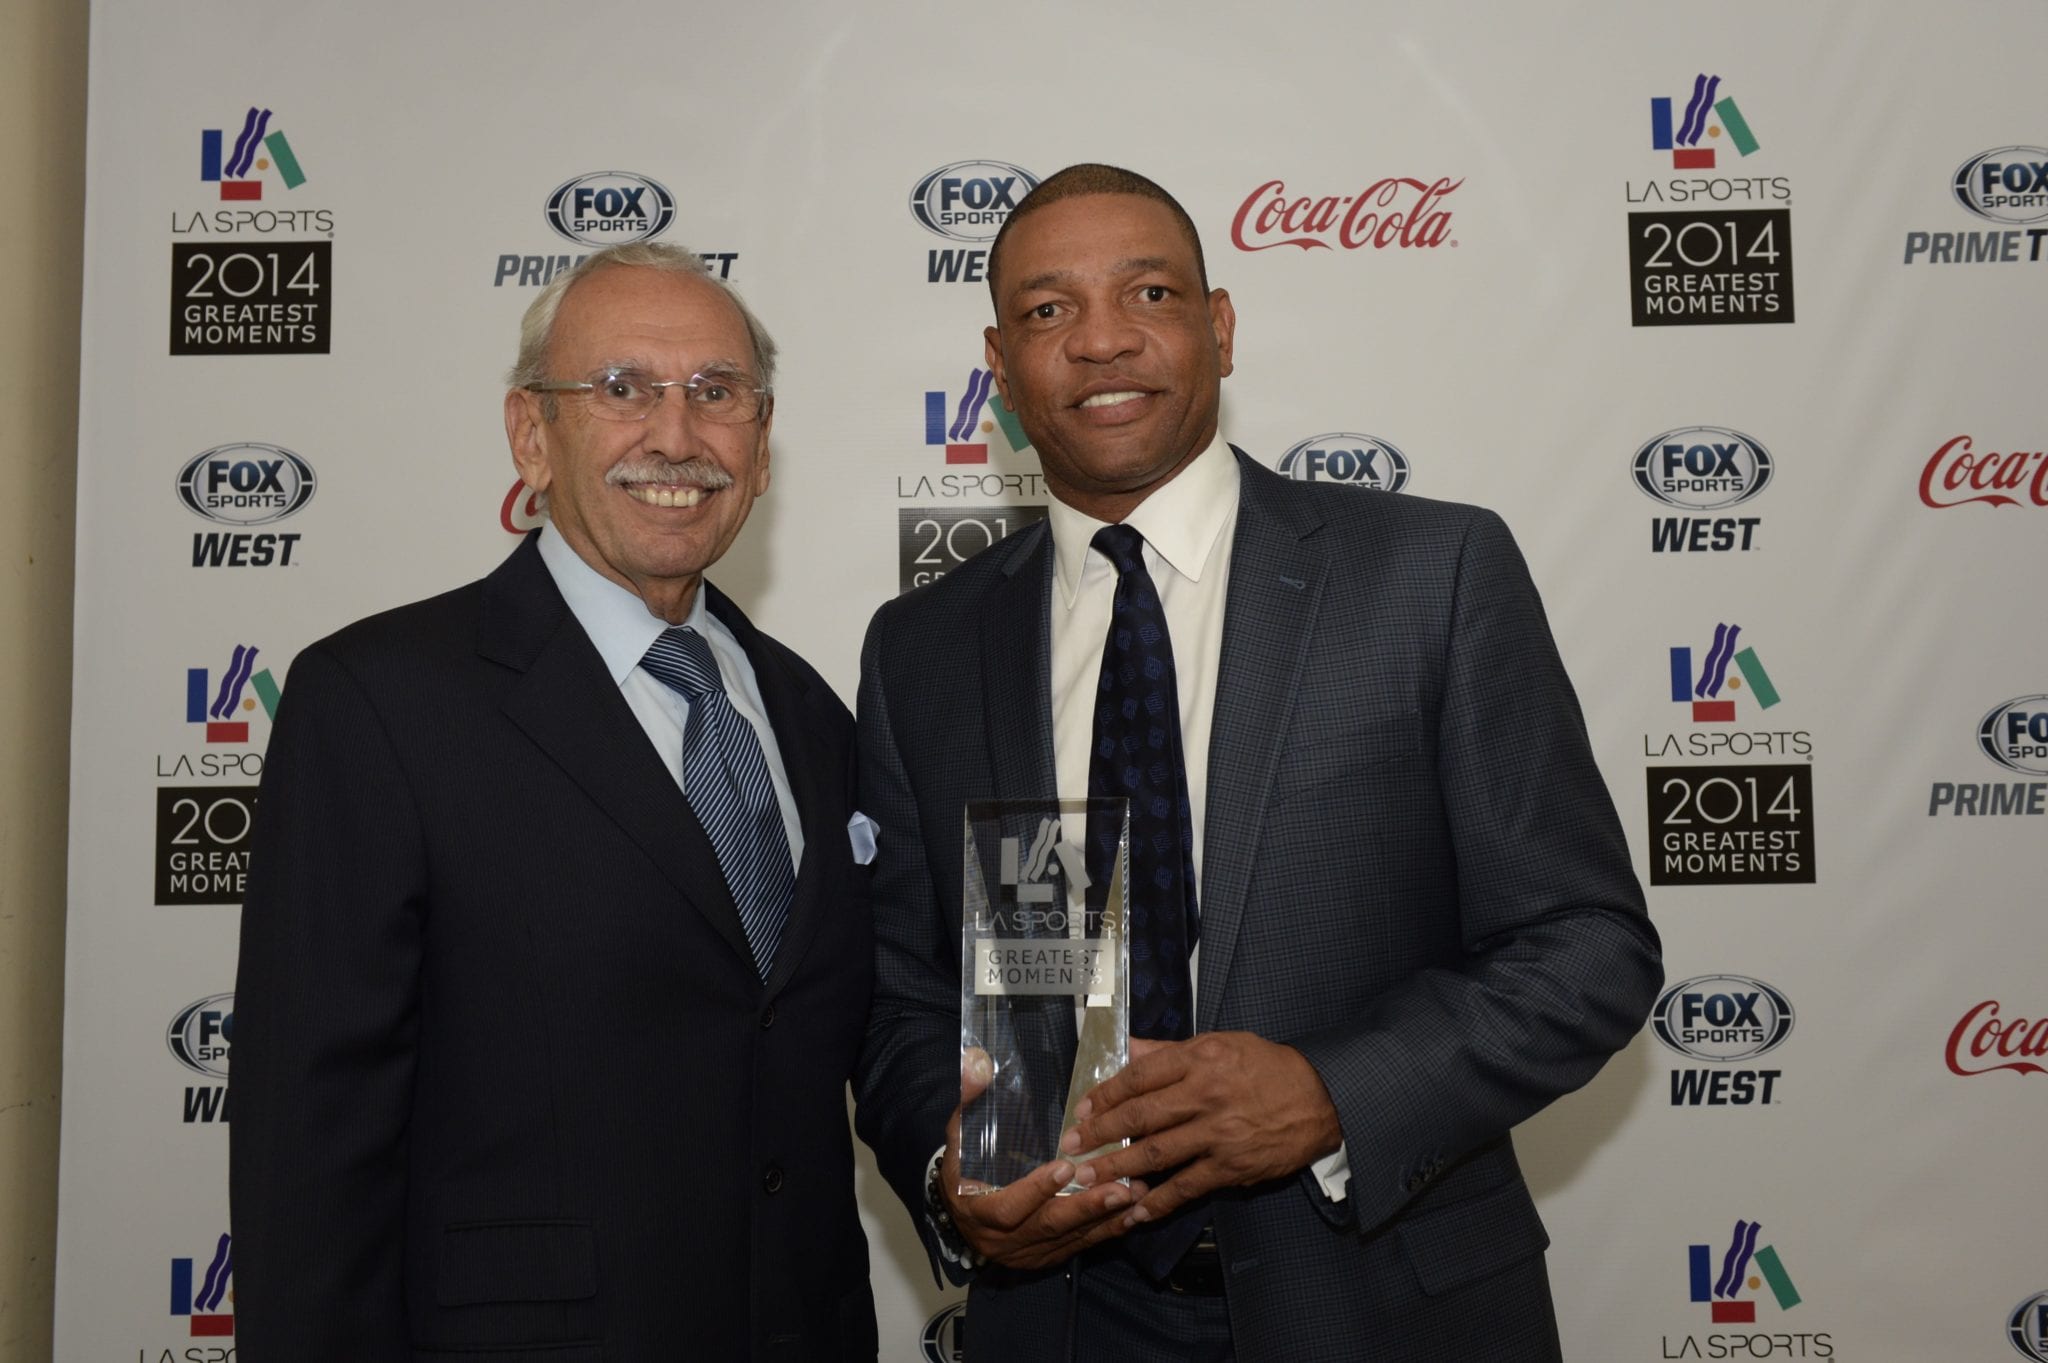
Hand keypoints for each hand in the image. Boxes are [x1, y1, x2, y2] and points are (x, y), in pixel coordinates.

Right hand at [940, 1048, 1147, 1269]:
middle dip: (1086, 1207)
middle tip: (1121, 1187)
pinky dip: (1106, 1230)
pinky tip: (1131, 1213)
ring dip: (1104, 1218)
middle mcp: (1001, 1240)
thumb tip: (977, 1062)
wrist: (959, 1212)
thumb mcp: (959, 1133)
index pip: (1007, 1207)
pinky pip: (1078, 1246)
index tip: (1066, 1166)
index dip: (1036, 1190)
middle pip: (1047, 1226)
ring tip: (1136, 1194)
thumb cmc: (963, 1166)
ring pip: (1068, 1238)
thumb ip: (969, 1100)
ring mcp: (1025, 1252)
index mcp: (976, 1208)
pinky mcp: (1045, 1257)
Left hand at [1061, 1033, 1342, 1227]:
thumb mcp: (1220, 1043)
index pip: (1139, 1076)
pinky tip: (1133, 1211)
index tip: (1083, 1107)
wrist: (1319, 1099)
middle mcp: (1205, 1094)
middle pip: (1139, 1116)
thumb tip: (1125, 1046)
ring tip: (1086, 1178)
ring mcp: (1217, 1134)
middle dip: (1099, 1133)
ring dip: (1116, 1168)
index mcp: (1200, 1059)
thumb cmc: (1266, 1068)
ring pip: (1155, 1154)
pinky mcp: (1230, 1166)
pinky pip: (1185, 1187)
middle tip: (1071, 1144)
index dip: (1105, 1093)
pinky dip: (1156, 1202)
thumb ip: (1169, 1050)